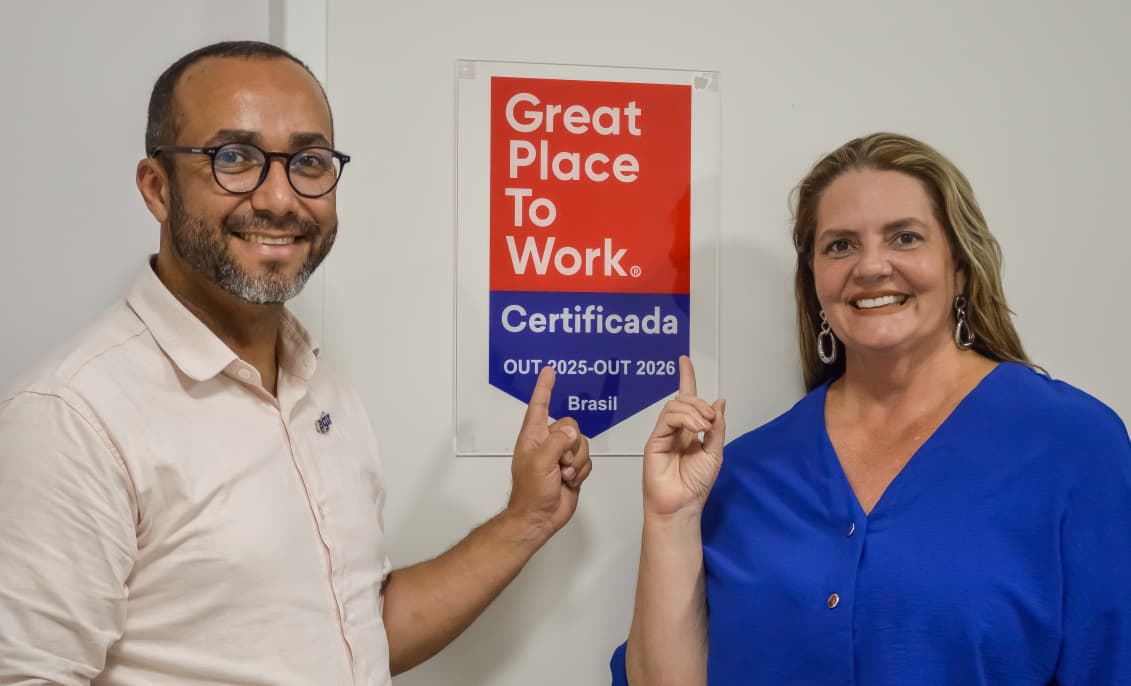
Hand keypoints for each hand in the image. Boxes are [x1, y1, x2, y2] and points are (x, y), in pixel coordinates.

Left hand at [506, 366, 591, 538]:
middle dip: (571, 446)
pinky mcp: (572, 468)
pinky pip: (587, 460)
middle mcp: (546, 442)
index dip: (545, 388)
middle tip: (560, 463)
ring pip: (582, 444)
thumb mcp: (541, 463)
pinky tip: (569, 481)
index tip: (549, 371)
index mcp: (533, 436)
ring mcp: (560, 456)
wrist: (539, 518)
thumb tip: (571, 431)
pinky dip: (581, 472)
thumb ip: (557, 441)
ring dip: (576, 462)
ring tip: (563, 475)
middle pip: (571, 426)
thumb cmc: (531, 493)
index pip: (539, 405)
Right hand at [643, 356, 725, 518]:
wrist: (681, 504)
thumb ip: (717, 427)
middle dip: (700, 403)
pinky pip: (668, 418)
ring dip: (694, 411)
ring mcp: (663, 434)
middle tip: (711, 421)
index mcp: (689, 431)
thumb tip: (720, 401)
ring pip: (675, 406)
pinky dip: (685, 418)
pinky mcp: (654, 441)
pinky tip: (696, 429)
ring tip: (704, 427)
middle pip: (684, 399)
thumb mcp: (715, 452)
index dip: (686, 378)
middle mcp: (675, 430)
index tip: (684, 360)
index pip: (687, 399)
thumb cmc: (696, 484)